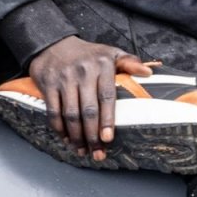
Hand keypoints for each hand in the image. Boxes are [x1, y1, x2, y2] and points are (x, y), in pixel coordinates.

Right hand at [28, 36, 152, 160]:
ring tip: (83, 150)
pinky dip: (59, 128)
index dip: (107, 120)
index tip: (108, 139)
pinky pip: (53, 111)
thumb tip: (148, 73)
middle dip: (92, 135)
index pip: (106, 97)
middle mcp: (82, 73)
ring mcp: (63, 79)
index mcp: (102, 66)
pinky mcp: (47, 84)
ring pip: (70, 114)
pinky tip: (67, 139)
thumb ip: (130, 63)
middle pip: (88, 110)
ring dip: (76, 136)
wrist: (52, 43)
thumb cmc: (88, 54)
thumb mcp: (111, 53)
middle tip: (97, 153)